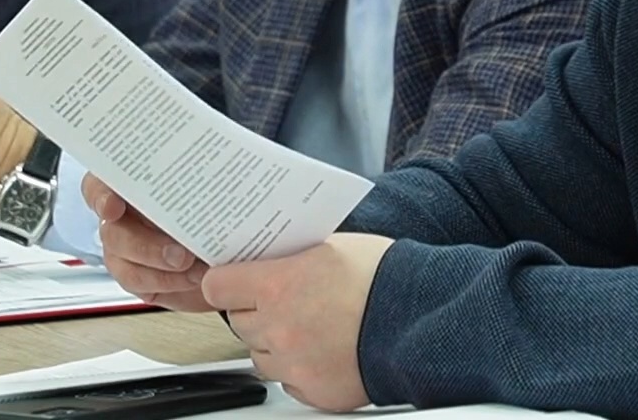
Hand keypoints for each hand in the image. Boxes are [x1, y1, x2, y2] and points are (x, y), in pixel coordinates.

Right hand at [85, 173, 209, 310]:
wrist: (224, 245)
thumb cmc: (210, 204)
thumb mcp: (205, 185)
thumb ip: (196, 181)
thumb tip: (213, 169)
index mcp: (130, 187)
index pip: (97, 187)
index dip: (99, 197)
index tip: (113, 208)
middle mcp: (121, 220)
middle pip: (113, 233)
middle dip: (146, 247)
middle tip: (181, 255)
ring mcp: (125, 252)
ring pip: (124, 265)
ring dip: (160, 272)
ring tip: (196, 271)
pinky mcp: (139, 278)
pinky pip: (142, 287)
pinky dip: (170, 284)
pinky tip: (195, 279)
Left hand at [202, 234, 392, 411]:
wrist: (419, 317)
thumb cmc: (383, 277)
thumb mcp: (330, 246)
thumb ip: (290, 256)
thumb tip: (268, 258)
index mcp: (277, 286)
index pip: (217, 286)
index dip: (227, 281)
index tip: (234, 280)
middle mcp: (278, 328)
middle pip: (238, 321)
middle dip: (256, 310)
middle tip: (285, 300)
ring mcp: (294, 364)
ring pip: (260, 355)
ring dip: (275, 342)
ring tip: (309, 325)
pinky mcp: (313, 391)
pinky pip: (288, 381)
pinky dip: (299, 368)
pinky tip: (323, 349)